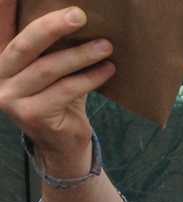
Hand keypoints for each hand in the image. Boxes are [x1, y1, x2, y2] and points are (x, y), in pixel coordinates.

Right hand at [0, 6, 114, 165]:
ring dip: (81, 55)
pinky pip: (65, 90)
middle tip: (80, 15)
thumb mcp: (53, 68)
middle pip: (25, 45)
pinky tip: (108, 70)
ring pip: (48, 68)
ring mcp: (11, 98)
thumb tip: (79, 17)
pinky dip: (90, 78)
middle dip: (53, 27)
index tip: (40, 2)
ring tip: (106, 46)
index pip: (8, 30)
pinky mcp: (31, 115)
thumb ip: (53, 48)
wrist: (63, 143)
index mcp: (1, 60)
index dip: (19, 14)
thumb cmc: (61, 98)